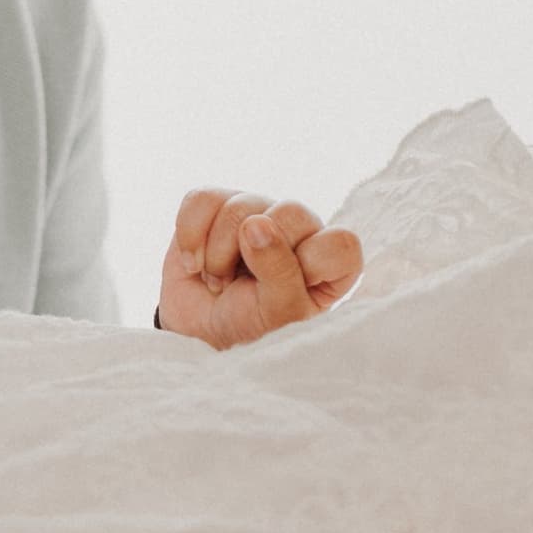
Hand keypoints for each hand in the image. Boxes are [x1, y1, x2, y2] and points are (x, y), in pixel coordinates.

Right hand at [157, 191, 362, 347]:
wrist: (198, 333)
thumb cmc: (251, 328)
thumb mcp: (276, 314)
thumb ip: (279, 272)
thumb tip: (255, 223)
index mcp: (329, 260)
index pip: (342, 244)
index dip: (309, 265)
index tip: (284, 293)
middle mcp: (300, 229)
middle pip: (292, 211)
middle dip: (256, 255)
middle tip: (241, 287)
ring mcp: (258, 210)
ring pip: (241, 205)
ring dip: (218, 254)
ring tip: (218, 282)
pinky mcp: (217, 205)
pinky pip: (202, 200)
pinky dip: (190, 237)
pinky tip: (195, 264)